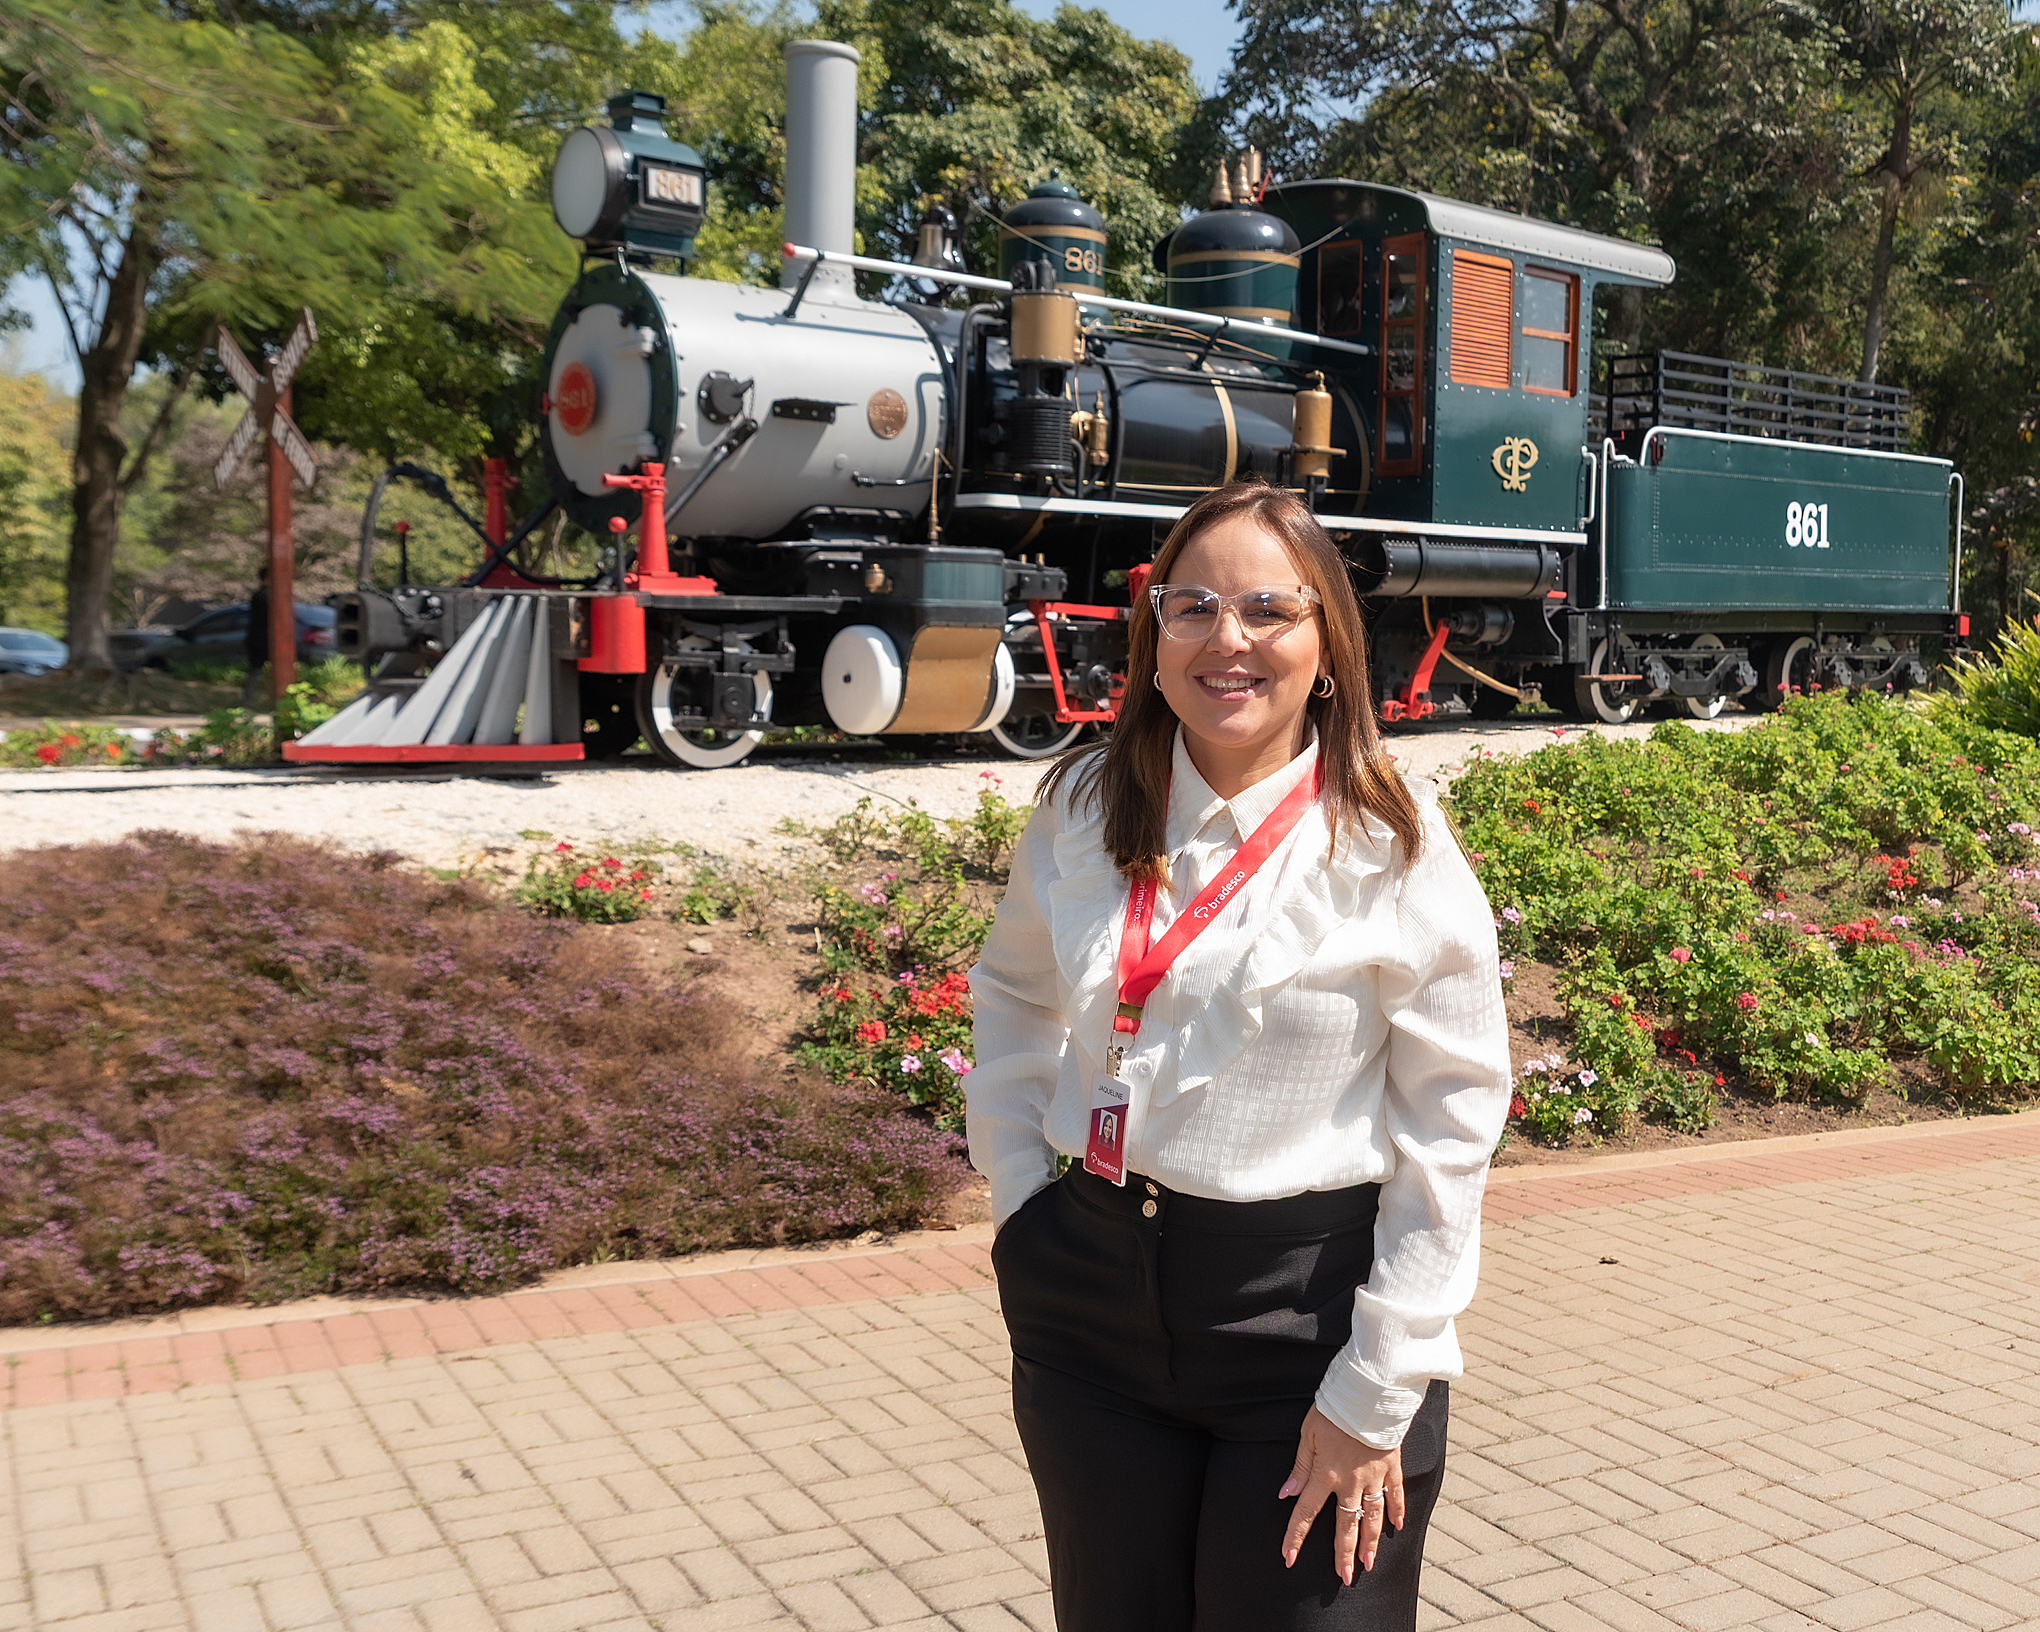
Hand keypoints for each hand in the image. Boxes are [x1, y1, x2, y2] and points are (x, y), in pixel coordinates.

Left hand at [1278, 1405, 1403, 1584]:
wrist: (1367, 1392)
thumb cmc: (1333, 1410)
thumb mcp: (1308, 1435)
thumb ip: (1300, 1467)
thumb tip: (1287, 1494)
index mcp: (1324, 1474)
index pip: (1305, 1513)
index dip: (1295, 1537)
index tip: (1288, 1559)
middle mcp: (1349, 1482)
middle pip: (1345, 1525)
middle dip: (1343, 1554)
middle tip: (1345, 1578)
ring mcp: (1373, 1476)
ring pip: (1372, 1516)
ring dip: (1370, 1542)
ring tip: (1369, 1565)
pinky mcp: (1391, 1466)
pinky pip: (1396, 1494)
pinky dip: (1398, 1511)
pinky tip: (1398, 1528)